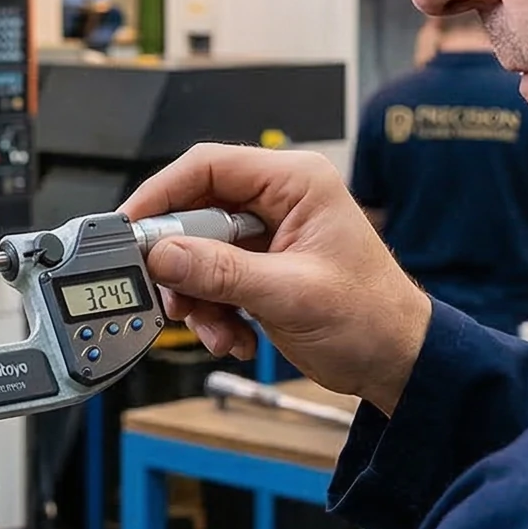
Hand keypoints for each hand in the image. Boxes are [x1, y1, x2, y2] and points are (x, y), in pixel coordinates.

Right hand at [123, 144, 433, 412]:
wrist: (396, 362)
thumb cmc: (372, 318)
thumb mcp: (290, 293)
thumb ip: (221, 272)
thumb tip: (163, 255)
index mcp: (296, 183)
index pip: (208, 166)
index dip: (161, 192)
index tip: (131, 227)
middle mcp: (279, 201)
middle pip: (196, 212)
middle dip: (180, 263)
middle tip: (171, 295)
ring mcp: (269, 236)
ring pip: (199, 252)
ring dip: (198, 297)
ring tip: (217, 330)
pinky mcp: (262, 268)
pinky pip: (214, 280)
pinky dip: (214, 312)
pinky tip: (236, 336)